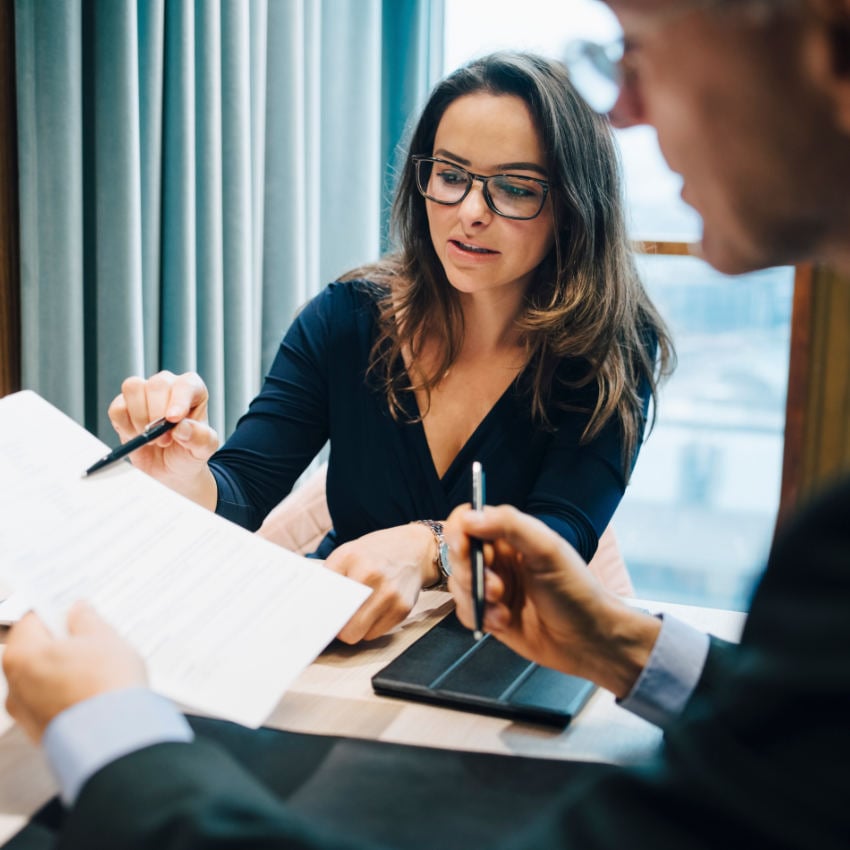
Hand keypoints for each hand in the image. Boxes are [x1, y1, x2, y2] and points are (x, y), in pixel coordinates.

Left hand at [3, 602, 147, 741]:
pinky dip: (69, 695)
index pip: (32, 620)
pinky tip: (95, 690)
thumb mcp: (104, 637)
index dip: (56, 611)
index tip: (74, 610)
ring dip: (66, 671)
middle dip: (62, 644)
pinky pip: (53, 704)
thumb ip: (86, 620)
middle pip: (36, 652)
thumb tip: (79, 611)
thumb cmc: (106, 685)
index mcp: (22, 655)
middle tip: (92, 637)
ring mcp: (26, 713)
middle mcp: (14, 685)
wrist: (116, 737)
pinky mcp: (42, 733)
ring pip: (45, 680)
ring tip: (100, 667)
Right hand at [108, 371, 219, 506]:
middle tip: (164, 440)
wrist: (170, 470)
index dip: (178, 400)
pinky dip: (124, 425)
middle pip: (156, 385)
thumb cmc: (189, 452)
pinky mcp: (123, 407)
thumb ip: (200, 437)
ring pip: (133, 388)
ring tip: (152, 439)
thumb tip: (182, 427)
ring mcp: (144, 394)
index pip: (185, 384)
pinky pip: (117, 407)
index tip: (173, 420)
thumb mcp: (203, 449)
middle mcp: (168, 386)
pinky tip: (136, 437)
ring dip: (140, 418)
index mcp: (193, 390)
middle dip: (157, 415)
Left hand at [323, 523, 438, 642]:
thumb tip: (311, 607)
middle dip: (335, 627)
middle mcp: (371, 575)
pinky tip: (374, 611)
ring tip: (356, 613)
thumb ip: (330, 577)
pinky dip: (370, 628)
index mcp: (350, 557)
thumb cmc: (375, 554)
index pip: (323, 596)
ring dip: (353, 629)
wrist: (415, 550)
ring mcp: (389, 594)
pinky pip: (375, 634)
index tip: (312, 619)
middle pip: (341, 624)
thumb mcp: (347, 553)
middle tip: (334, 621)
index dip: (317, 612)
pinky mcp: (403, 609)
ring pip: (357, 634)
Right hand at [444, 505, 660, 698]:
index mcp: (511, 535)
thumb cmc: (576, 591)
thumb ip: (510, 525)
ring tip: (503, 606)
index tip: (464, 548)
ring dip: (477, 597)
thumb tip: (470, 516)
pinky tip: (503, 622)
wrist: (589, 641)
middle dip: (471, 571)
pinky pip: (464, 611)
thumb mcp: (548, 550)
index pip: (469, 520)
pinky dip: (479, 616)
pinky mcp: (489, 614)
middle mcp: (499, 558)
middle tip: (496, 586)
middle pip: (457, 553)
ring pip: (458, 584)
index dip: (460, 532)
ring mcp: (492, 587)